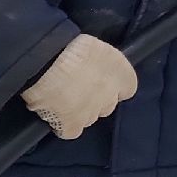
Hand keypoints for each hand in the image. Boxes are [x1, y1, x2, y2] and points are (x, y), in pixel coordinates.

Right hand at [20, 34, 137, 139]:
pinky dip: (64, 126)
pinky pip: (71, 131)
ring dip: (80, 111)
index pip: (127, 88)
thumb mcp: (97, 47)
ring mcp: (92, 114)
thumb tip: (95, 66)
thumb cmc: (70, 45)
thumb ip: (103, 61)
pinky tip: (55, 115)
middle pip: (107, 105)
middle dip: (95, 99)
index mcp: (122, 75)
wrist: (49, 61)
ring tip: (62, 99)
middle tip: (77, 88)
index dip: (113, 86)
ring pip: (89, 117)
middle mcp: (111, 97)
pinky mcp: (72, 126)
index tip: (99, 80)